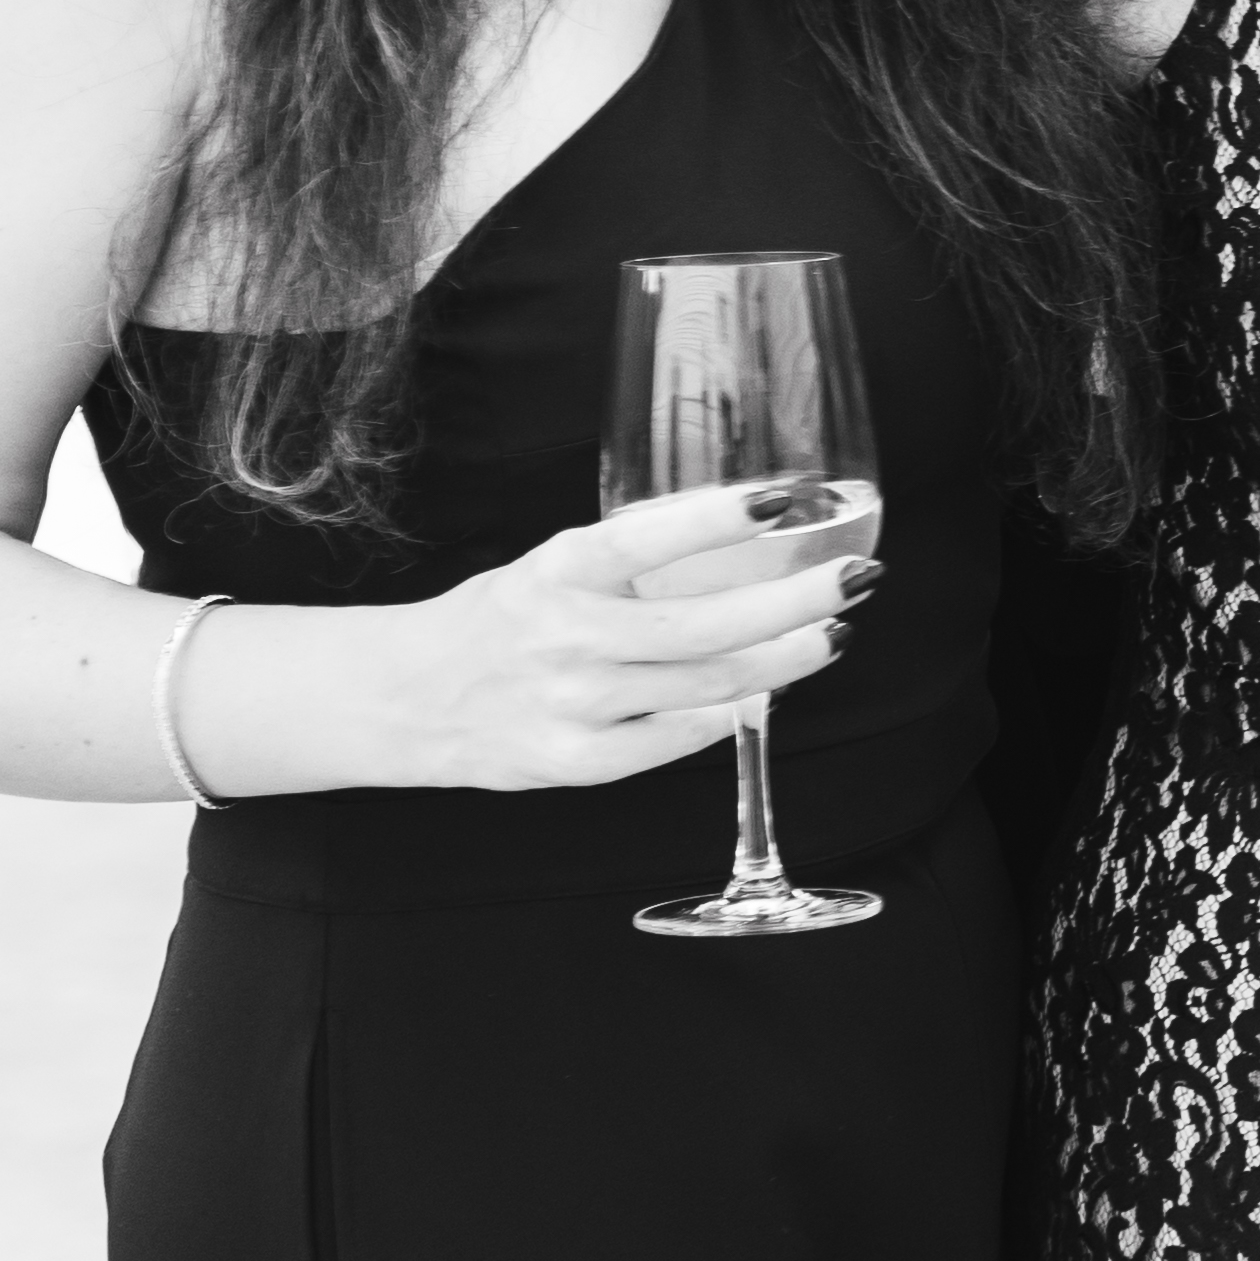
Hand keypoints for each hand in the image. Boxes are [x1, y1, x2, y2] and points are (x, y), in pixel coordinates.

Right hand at [367, 478, 867, 789]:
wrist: (404, 699)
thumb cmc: (499, 622)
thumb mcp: (552, 568)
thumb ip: (632, 562)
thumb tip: (745, 531)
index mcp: (557, 572)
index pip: (648, 537)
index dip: (720, 518)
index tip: (787, 498)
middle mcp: (566, 636)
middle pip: (705, 627)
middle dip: (794, 602)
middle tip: (855, 579)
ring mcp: (573, 705)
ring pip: (707, 687)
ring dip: (784, 661)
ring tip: (830, 634)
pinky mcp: (576, 762)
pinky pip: (677, 740)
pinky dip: (725, 717)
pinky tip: (761, 696)